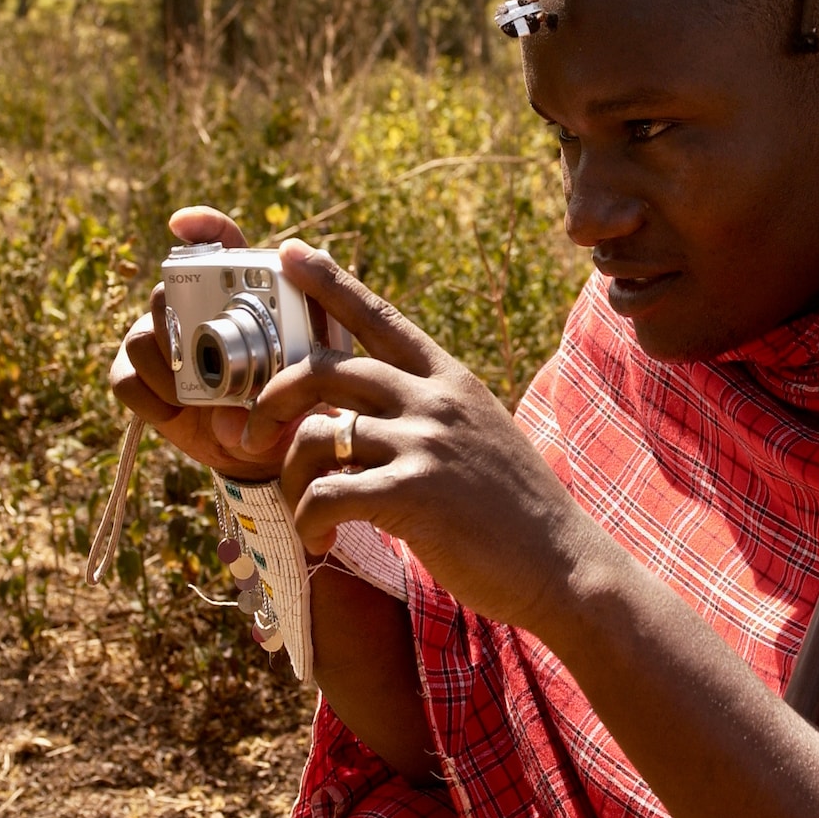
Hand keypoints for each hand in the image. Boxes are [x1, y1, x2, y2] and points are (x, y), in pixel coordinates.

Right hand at [108, 206, 299, 480]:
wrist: (266, 448)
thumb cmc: (299, 403)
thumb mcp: (316, 386)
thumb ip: (294, 388)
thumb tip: (234, 412)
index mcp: (249, 293)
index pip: (223, 244)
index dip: (203, 227)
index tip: (181, 224)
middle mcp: (200, 307)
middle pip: (167, 289)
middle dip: (173, 320)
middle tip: (193, 353)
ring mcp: (166, 339)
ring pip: (139, 334)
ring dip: (165, 369)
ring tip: (195, 397)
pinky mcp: (142, 376)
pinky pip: (124, 374)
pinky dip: (148, 396)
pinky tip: (174, 410)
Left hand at [245, 241, 617, 635]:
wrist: (565, 563)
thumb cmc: (518, 511)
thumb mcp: (482, 434)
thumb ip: (433, 411)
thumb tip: (374, 411)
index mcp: (450, 380)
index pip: (380, 316)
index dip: (329, 283)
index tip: (289, 254)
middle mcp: (435, 400)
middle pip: (326, 370)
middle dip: (274, 397)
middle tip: (253, 431)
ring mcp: (425, 443)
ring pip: (317, 435)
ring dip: (292, 477)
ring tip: (304, 511)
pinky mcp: (413, 494)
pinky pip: (326, 494)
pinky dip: (309, 520)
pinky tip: (320, 541)